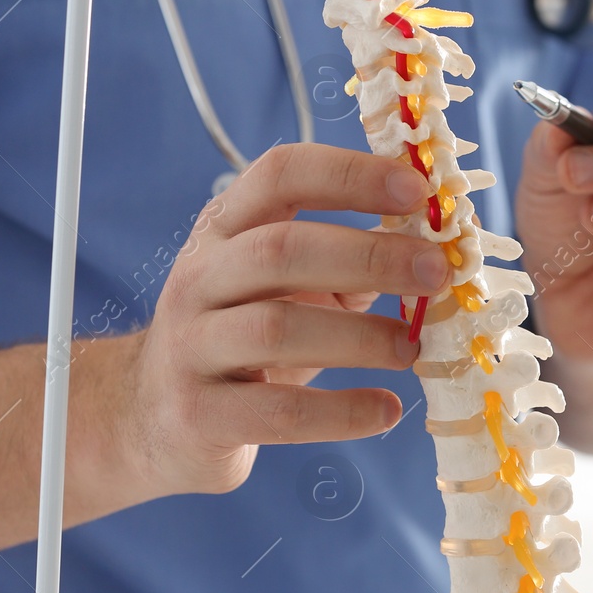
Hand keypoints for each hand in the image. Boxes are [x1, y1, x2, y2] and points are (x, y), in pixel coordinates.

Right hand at [112, 144, 449, 496]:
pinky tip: (387, 411)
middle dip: (369, 255)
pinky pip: (278, 413)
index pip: (280, 174)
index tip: (416, 189)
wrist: (154, 419)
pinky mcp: (199, 414)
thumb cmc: (243, 338)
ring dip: (360, 337)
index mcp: (225, 229)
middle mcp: (199, 277)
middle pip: (281, 249)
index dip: (349, 175)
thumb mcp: (285, 287)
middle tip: (437, 272)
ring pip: (276, 328)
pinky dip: (341, 413)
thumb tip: (438, 249)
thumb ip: (349, 264)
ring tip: (413, 348)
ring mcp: (191, 346)